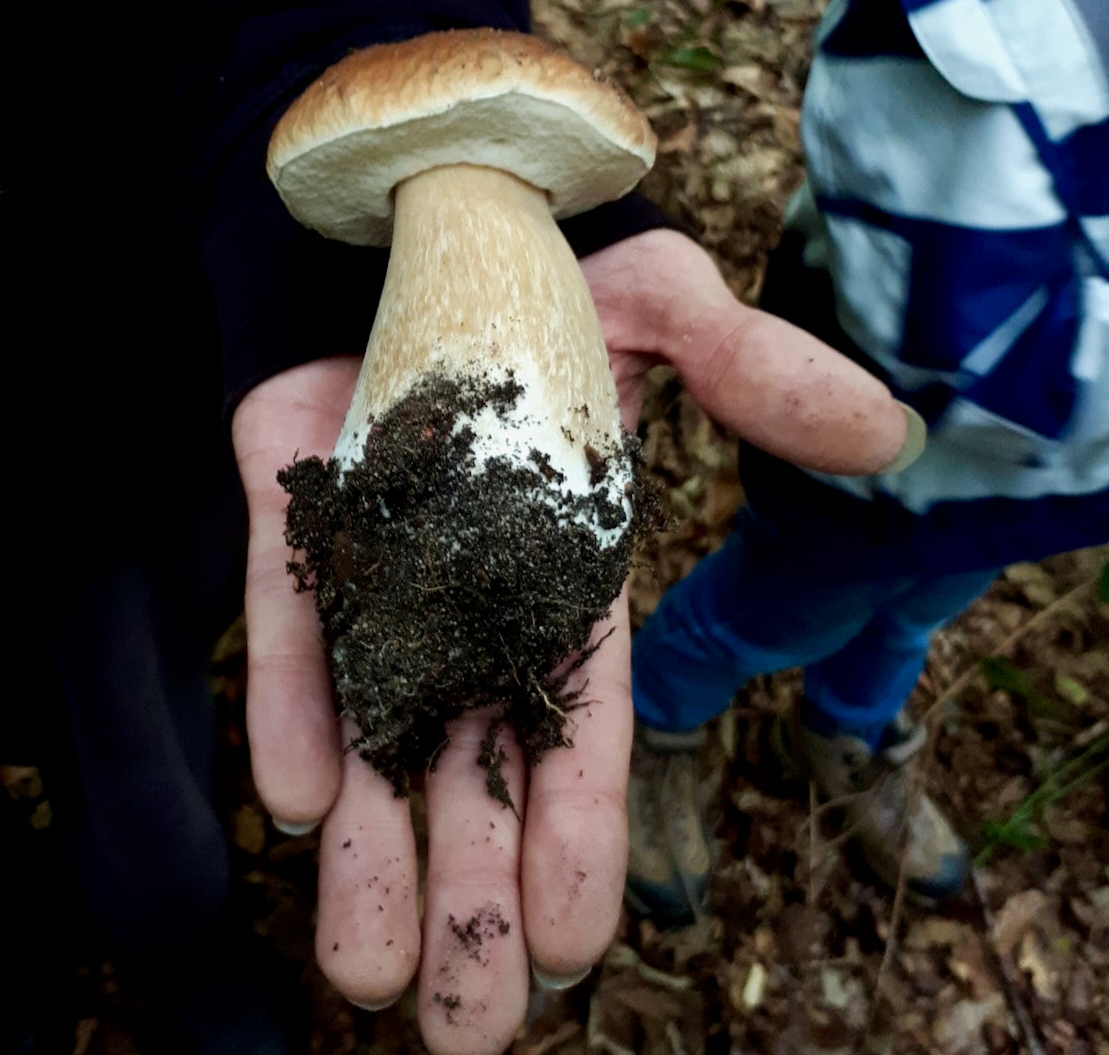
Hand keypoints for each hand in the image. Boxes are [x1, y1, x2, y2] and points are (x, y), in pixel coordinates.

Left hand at [231, 227, 911, 1054]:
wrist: (428, 205)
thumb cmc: (555, 259)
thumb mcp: (673, 307)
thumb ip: (761, 373)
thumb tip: (884, 432)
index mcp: (566, 562)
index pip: (579, 718)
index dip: (579, 826)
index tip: (572, 944)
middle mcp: (472, 582)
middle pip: (474, 756)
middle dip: (468, 888)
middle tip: (463, 1029)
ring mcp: (381, 554)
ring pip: (378, 718)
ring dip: (372, 843)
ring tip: (364, 977)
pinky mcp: (299, 507)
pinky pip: (292, 619)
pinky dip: (295, 703)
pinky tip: (301, 800)